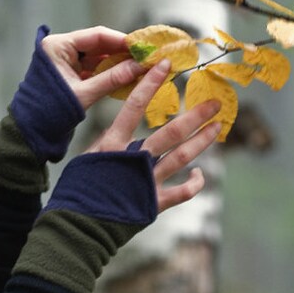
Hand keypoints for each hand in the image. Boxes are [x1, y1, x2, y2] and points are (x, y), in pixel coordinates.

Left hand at [40, 26, 146, 110]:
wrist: (32, 130)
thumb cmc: (50, 112)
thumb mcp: (84, 94)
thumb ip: (112, 79)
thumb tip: (139, 67)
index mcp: (57, 46)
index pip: (96, 35)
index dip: (121, 40)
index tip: (142, 46)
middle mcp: (60, 48)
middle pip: (99, 44)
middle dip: (122, 52)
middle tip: (145, 57)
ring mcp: (65, 60)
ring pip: (98, 56)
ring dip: (117, 63)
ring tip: (139, 67)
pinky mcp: (69, 72)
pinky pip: (93, 68)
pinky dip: (108, 72)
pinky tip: (125, 76)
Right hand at [85, 59, 221, 211]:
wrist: (78, 227)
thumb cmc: (75, 194)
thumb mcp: (85, 162)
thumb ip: (105, 147)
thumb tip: (116, 134)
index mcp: (112, 145)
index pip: (134, 106)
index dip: (151, 84)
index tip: (167, 66)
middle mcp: (134, 160)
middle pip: (170, 131)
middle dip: (194, 115)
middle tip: (214, 102)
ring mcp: (147, 181)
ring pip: (182, 156)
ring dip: (202, 140)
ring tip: (217, 127)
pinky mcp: (154, 203)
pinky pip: (183, 192)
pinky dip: (194, 183)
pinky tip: (200, 174)